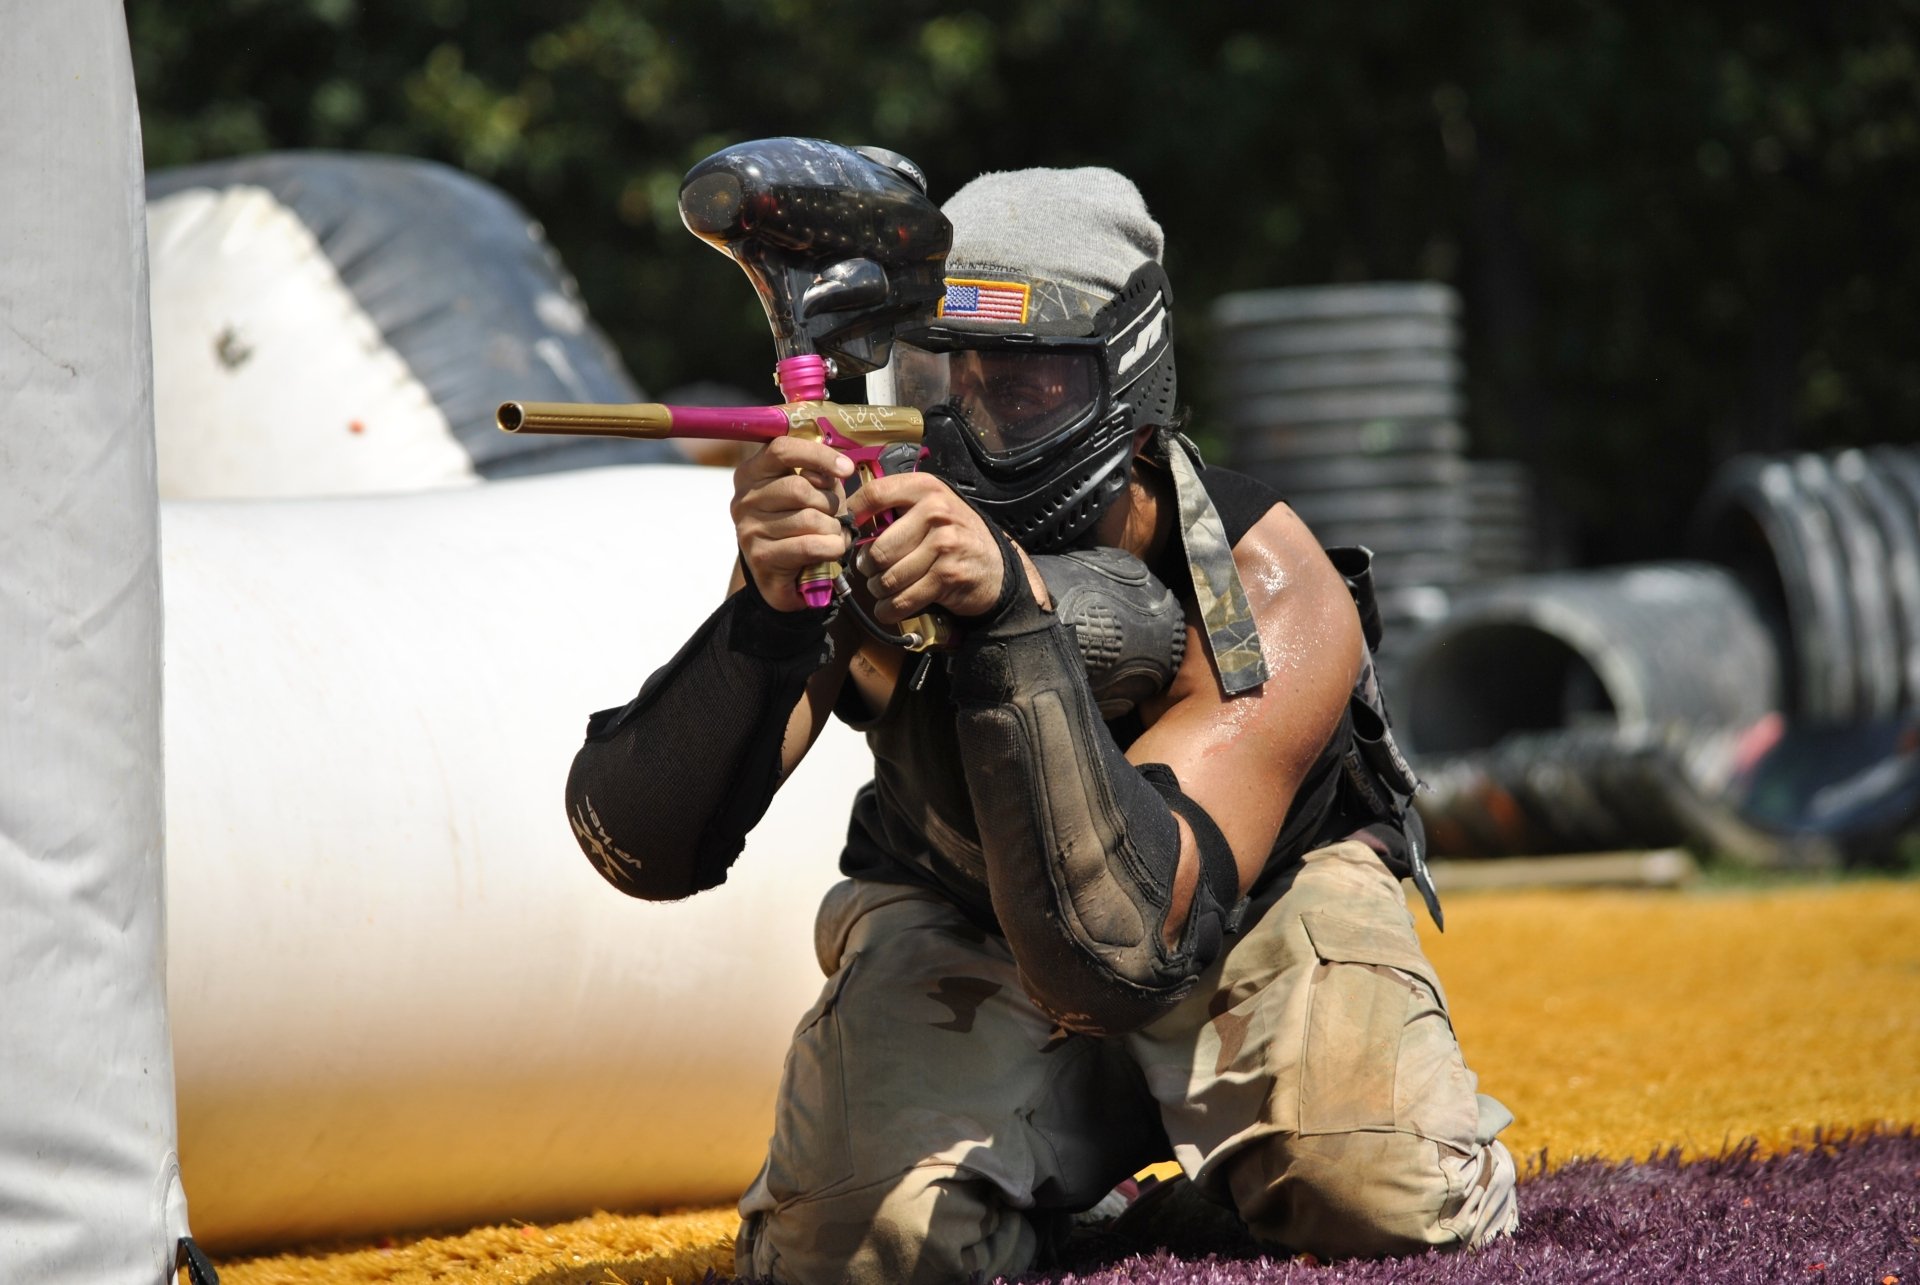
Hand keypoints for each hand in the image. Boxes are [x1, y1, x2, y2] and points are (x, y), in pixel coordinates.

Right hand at [730, 436, 852, 610]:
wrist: (780, 574)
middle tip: (835, 516)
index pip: (782, 449)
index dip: (818, 455)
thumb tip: (838, 469)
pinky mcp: (760, 557)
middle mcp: (744, 498)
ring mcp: (748, 528)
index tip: (846, 469)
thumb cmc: (799, 525)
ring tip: (831, 535)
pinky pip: (809, 546)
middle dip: (829, 502)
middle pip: (800, 487)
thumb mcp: (812, 493)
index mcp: (753, 472)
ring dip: (833, 528)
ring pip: (809, 518)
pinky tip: (832, 549)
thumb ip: (822, 477)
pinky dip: (831, 548)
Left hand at [845, 473, 1048, 620]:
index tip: (848, 532)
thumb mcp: (932, 506)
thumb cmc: (954, 535)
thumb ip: (897, 506)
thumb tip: (849, 523)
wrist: (995, 566)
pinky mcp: (947, 576)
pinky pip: (902, 600)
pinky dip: (889, 610)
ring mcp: (943, 544)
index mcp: (926, 488)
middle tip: (870, 571)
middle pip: (877, 548)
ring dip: (878, 591)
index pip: (875, 494)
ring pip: (887, 578)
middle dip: (866, 568)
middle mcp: (936, 511)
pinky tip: (889, 607)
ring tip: (882, 589)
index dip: (853, 516)